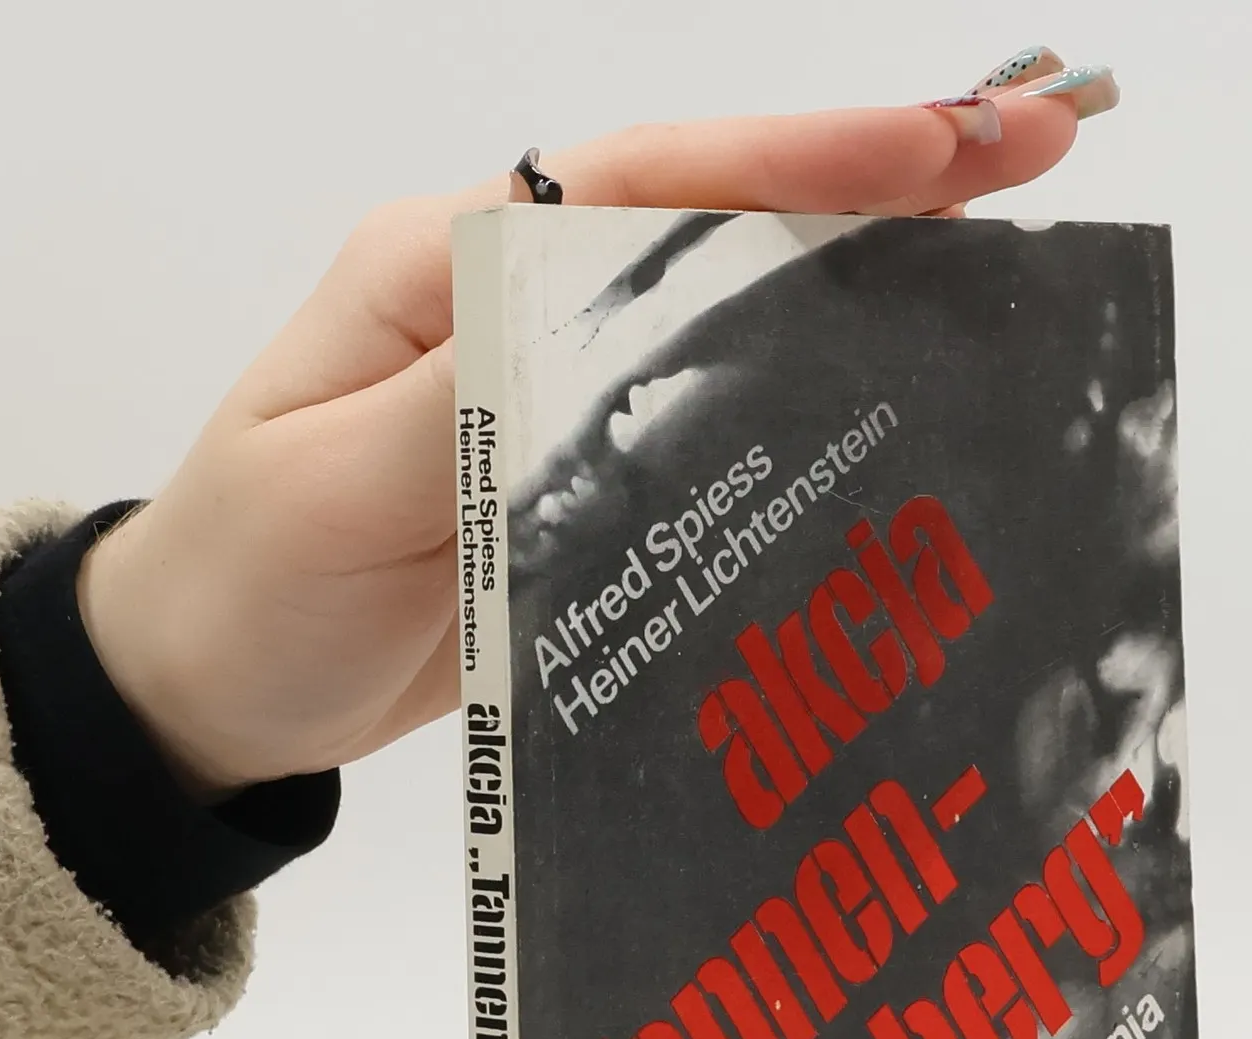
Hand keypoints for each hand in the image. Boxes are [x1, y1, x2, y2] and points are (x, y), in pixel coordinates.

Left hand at [77, 55, 1118, 798]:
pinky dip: (814, 380)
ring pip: (730, 300)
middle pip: (714, 213)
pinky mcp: (579, 466)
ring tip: (1016, 248)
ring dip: (870, 266)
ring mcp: (552, 384)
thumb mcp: (330, 498)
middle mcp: (513, 303)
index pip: (644, 183)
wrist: (210, 687)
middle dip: (876, 176)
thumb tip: (601, 326)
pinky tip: (907, 387)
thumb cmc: (247, 589)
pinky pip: (713, 405)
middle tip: (1041, 140)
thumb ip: (461, 411)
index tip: (948, 138)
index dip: (802, 159)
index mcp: (445, 270)